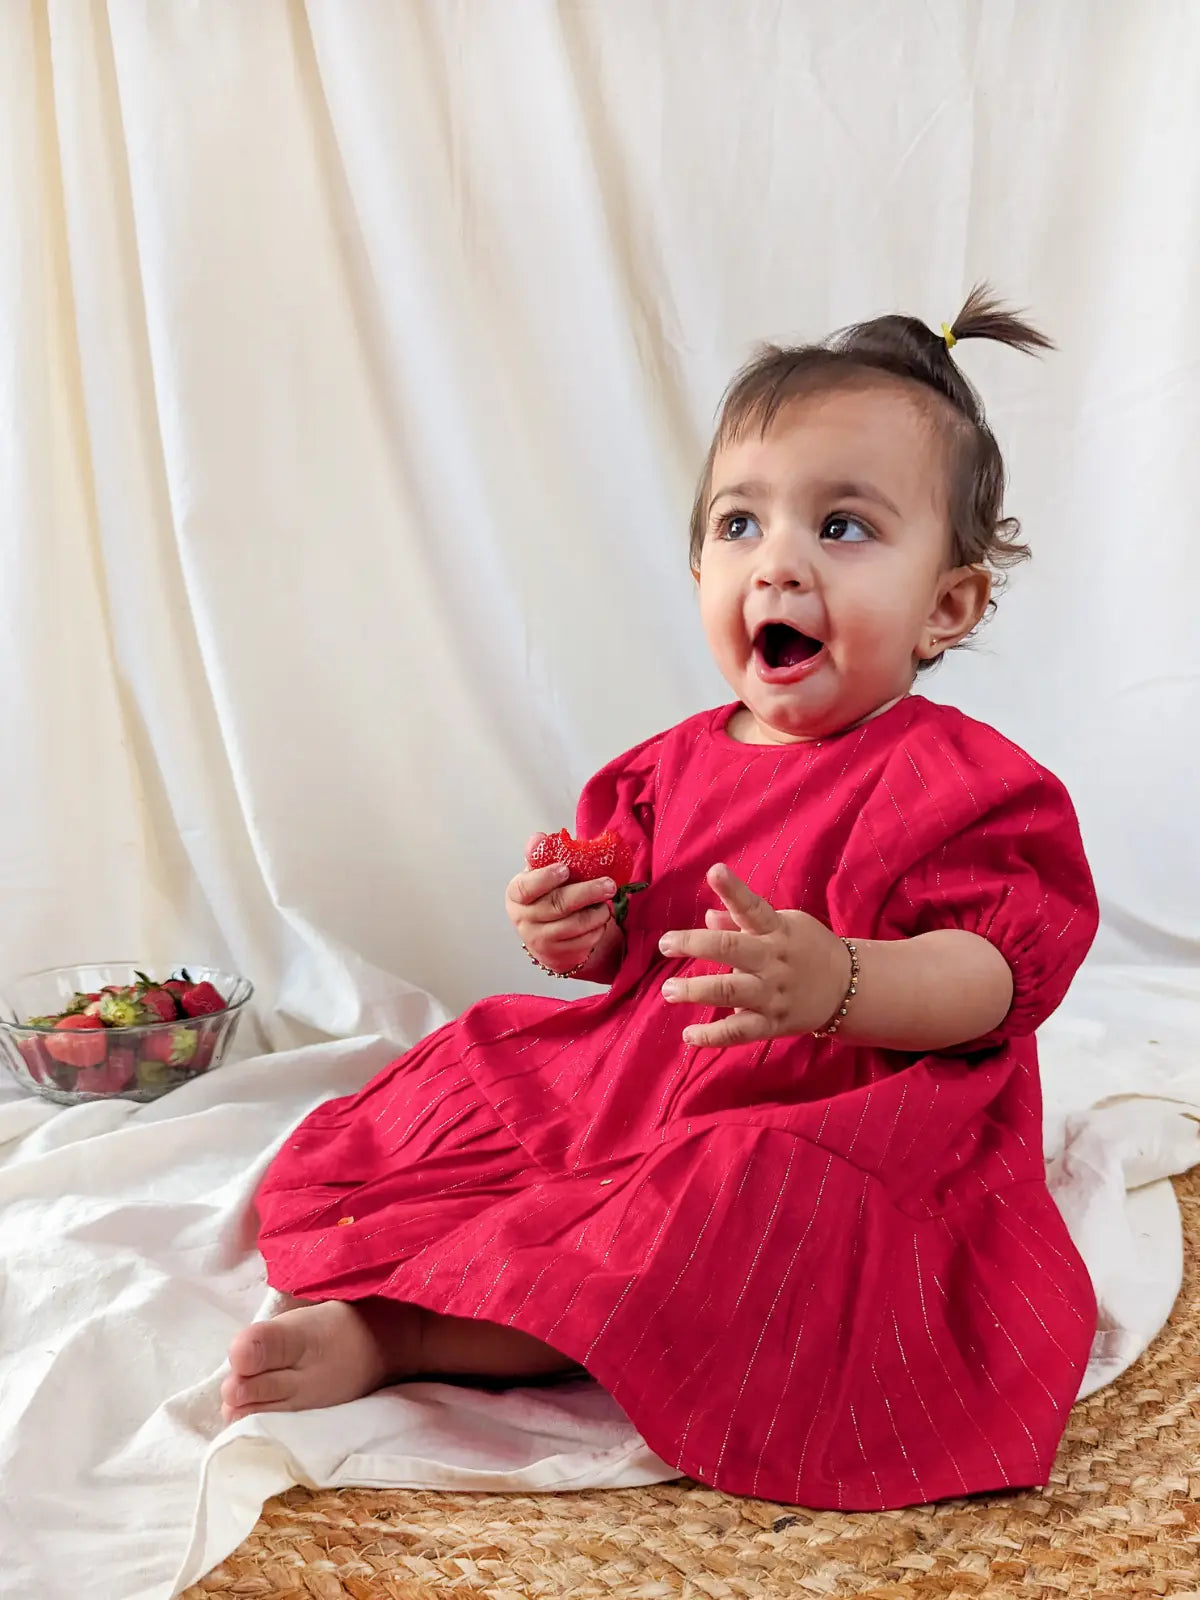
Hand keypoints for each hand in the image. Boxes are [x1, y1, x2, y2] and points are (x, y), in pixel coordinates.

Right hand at [506, 834, 615, 973]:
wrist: (547, 934)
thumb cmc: (546, 896)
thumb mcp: (540, 874)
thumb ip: (541, 856)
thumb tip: (538, 838)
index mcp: (517, 895)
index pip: (526, 888)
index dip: (545, 878)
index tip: (565, 869)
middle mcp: (524, 919)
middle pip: (557, 906)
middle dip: (586, 893)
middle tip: (608, 884)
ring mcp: (539, 939)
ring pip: (574, 926)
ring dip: (597, 913)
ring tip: (607, 903)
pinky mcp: (557, 955)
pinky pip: (583, 942)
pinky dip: (597, 929)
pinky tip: (601, 919)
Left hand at [657, 863, 848, 1046]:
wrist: (848, 988)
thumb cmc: (807, 949)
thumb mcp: (784, 926)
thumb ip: (743, 923)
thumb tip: (708, 915)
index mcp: (777, 930)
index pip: (753, 906)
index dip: (734, 889)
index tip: (714, 871)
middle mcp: (773, 960)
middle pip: (731, 950)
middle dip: (694, 945)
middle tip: (664, 944)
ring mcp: (772, 994)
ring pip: (730, 991)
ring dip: (695, 990)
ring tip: (669, 990)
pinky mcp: (773, 1023)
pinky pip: (740, 1032)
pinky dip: (713, 1036)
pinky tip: (689, 1035)